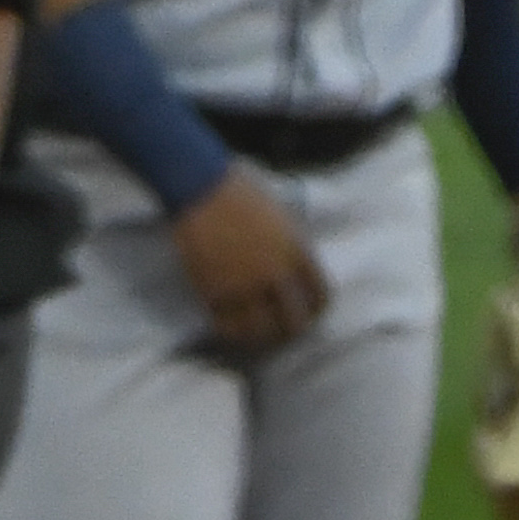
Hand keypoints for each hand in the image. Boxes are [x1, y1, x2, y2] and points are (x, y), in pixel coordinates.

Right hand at [172, 168, 326, 348]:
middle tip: (282, 333)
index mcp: (297, 251)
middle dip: (291, 330)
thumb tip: (293, 264)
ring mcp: (246, 284)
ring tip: (254, 336)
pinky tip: (226, 327)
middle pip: (295, 322)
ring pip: (261, 330)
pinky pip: (228, 324)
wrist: (198, 182)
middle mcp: (276, 273)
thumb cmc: (237, 188)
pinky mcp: (216, 289)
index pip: (320, 295)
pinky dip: (229, 330)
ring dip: (260, 336)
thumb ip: (290, 242)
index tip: (308, 313)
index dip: (315, 309)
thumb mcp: (279, 213)